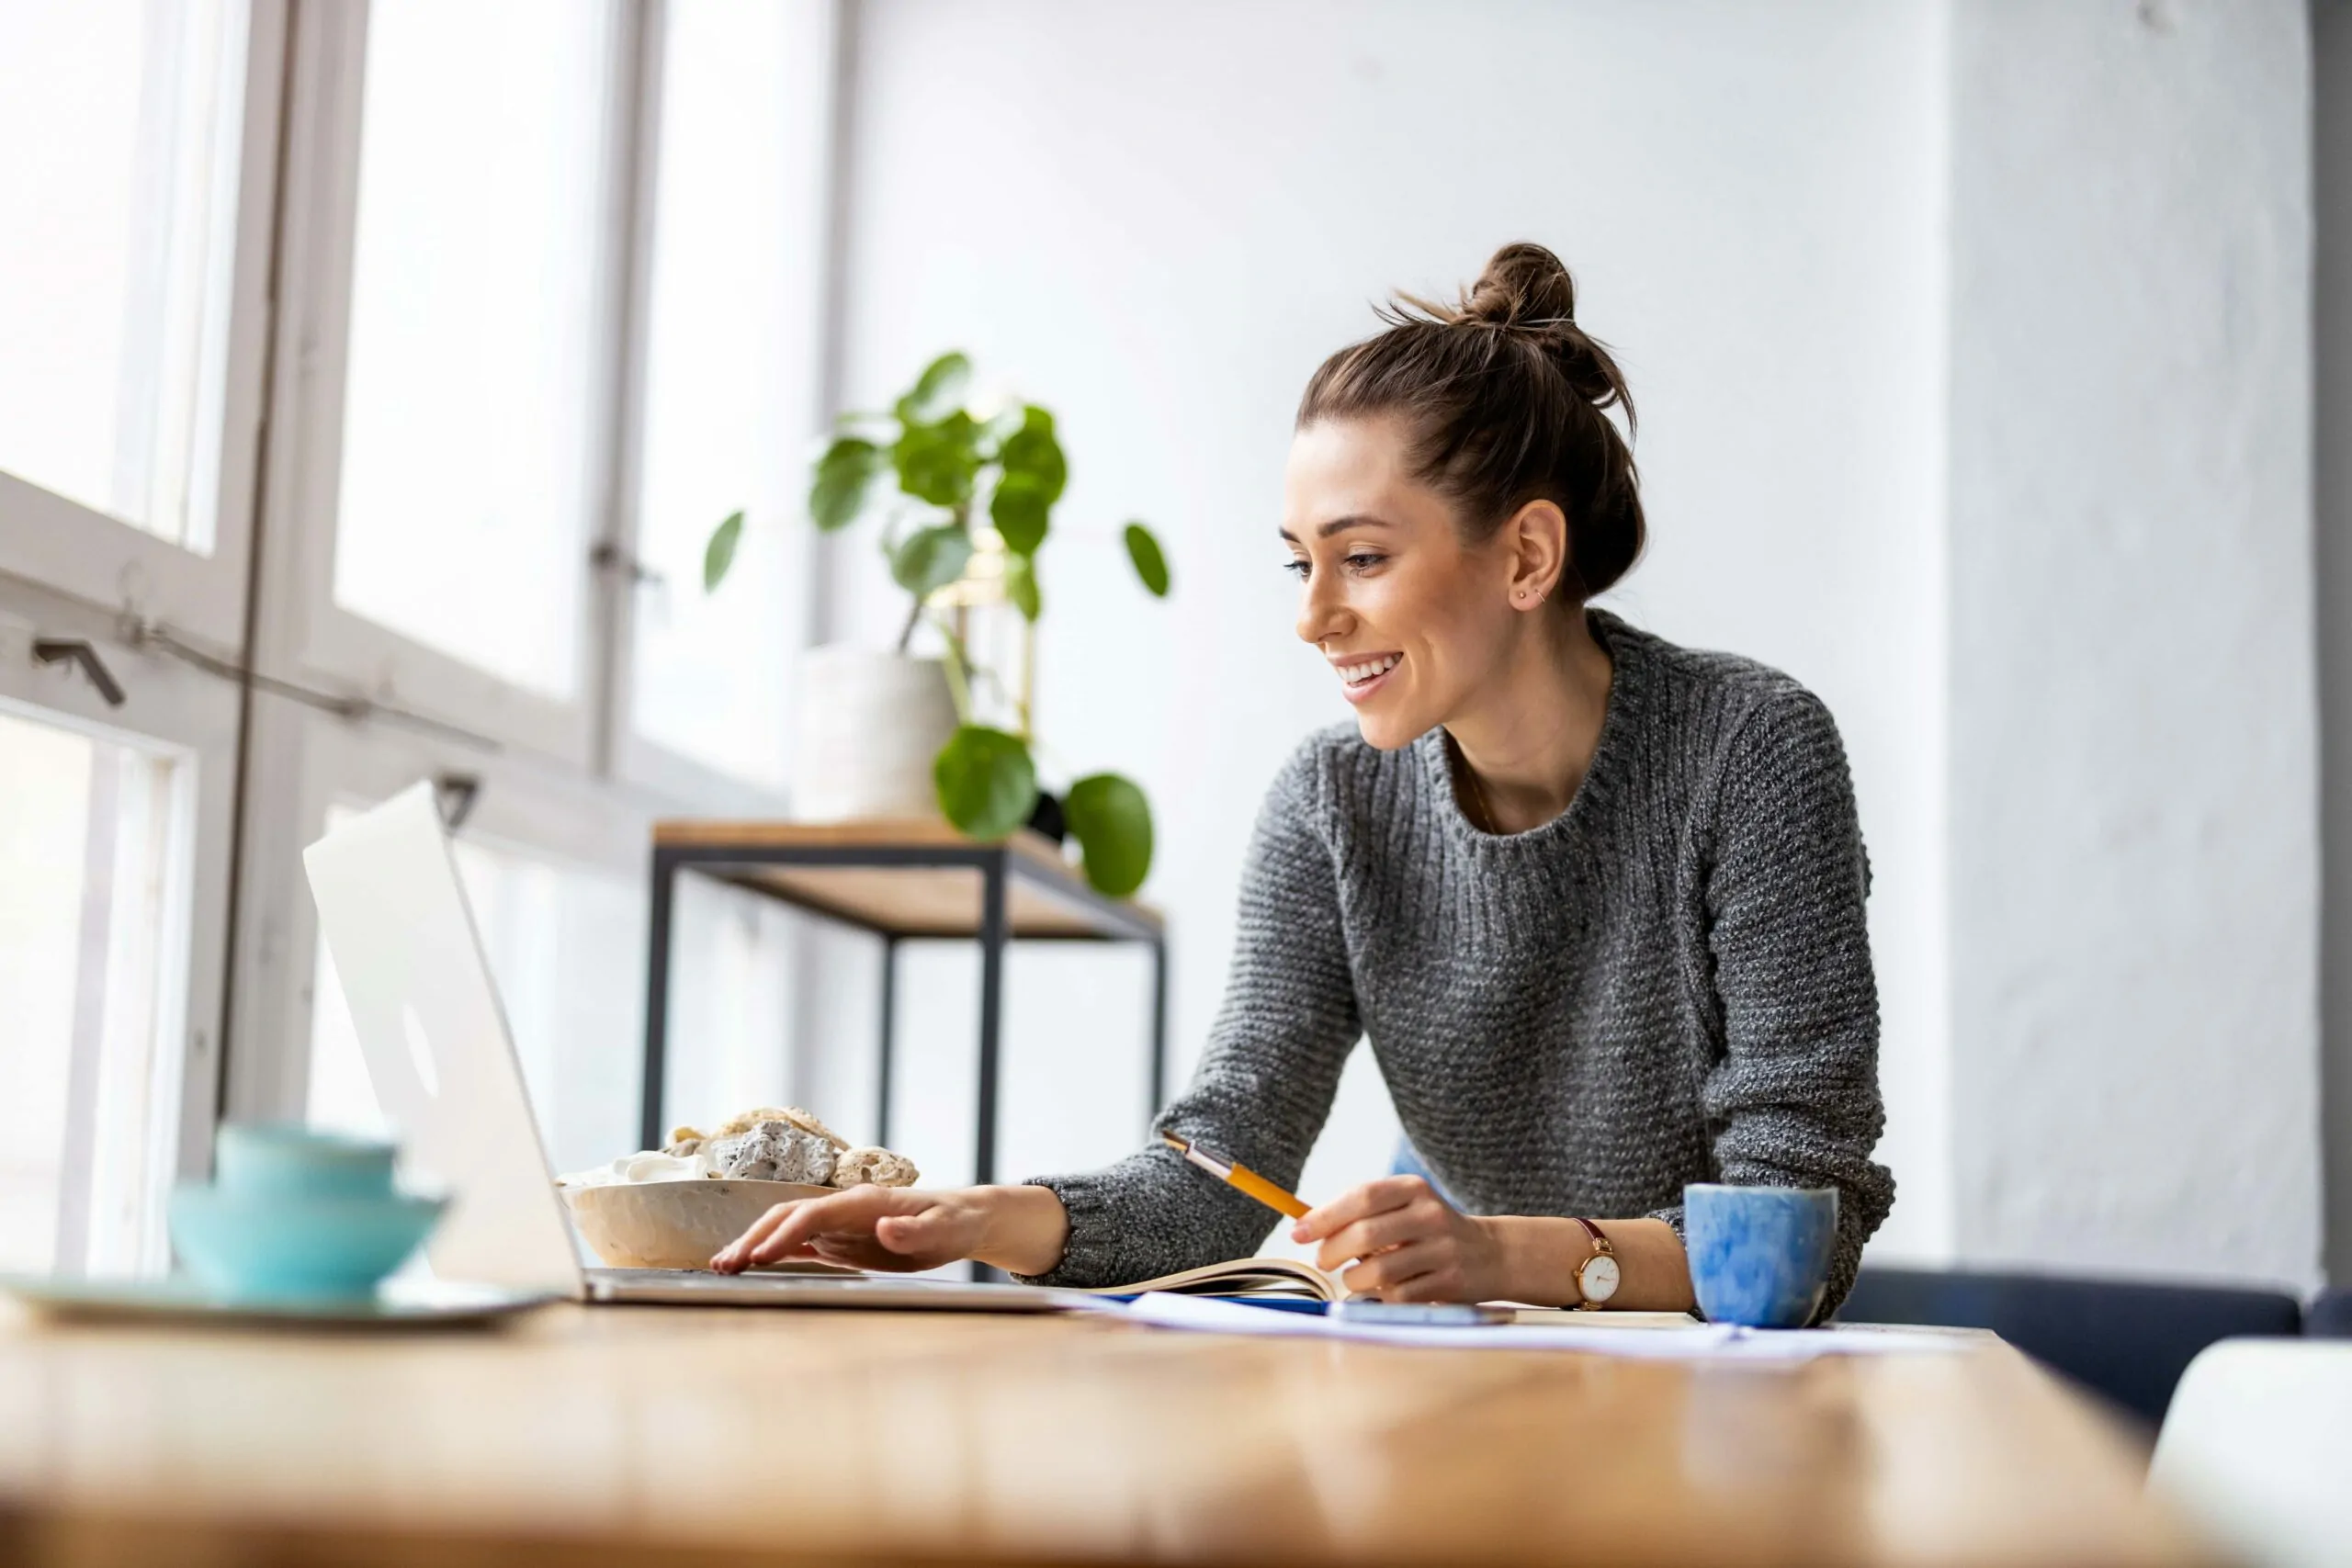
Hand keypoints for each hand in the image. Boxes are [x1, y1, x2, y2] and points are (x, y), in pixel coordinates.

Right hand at [709, 1183, 1069, 1276]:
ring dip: (754, 1245)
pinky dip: (771, 1253)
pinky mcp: (840, 1239)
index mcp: (864, 1202)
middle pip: (787, 1217)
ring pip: (785, 1229)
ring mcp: (839, 1223)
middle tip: (723, 1266)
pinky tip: (750, 1267)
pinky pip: (798, 1244)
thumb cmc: (955, 1223)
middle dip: (754, 1239)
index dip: (785, 1234)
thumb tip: (885, 1227)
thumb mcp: (944, 1230)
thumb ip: (914, 1230)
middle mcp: (844, 1208)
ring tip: (722, 1267)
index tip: (760, 1258)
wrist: (962, 1219)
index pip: (813, 1215)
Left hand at [1290, 1175, 1507, 1302]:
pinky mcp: (1448, 1282)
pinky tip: (1384, 1290)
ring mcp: (1442, 1249)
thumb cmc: (1427, 1231)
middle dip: (1332, 1252)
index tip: (1298, 1232)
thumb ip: (1361, 1214)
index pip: (1361, 1197)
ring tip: (1355, 1277)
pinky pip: (1398, 1296)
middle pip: (1365, 1234)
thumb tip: (1306, 1227)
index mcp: (1413, 1189)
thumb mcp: (1403, 1208)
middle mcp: (1430, 1215)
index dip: (1325, 1216)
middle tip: (1323, 1261)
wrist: (1490, 1254)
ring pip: (1378, 1271)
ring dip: (1355, 1279)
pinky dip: (1381, 1297)